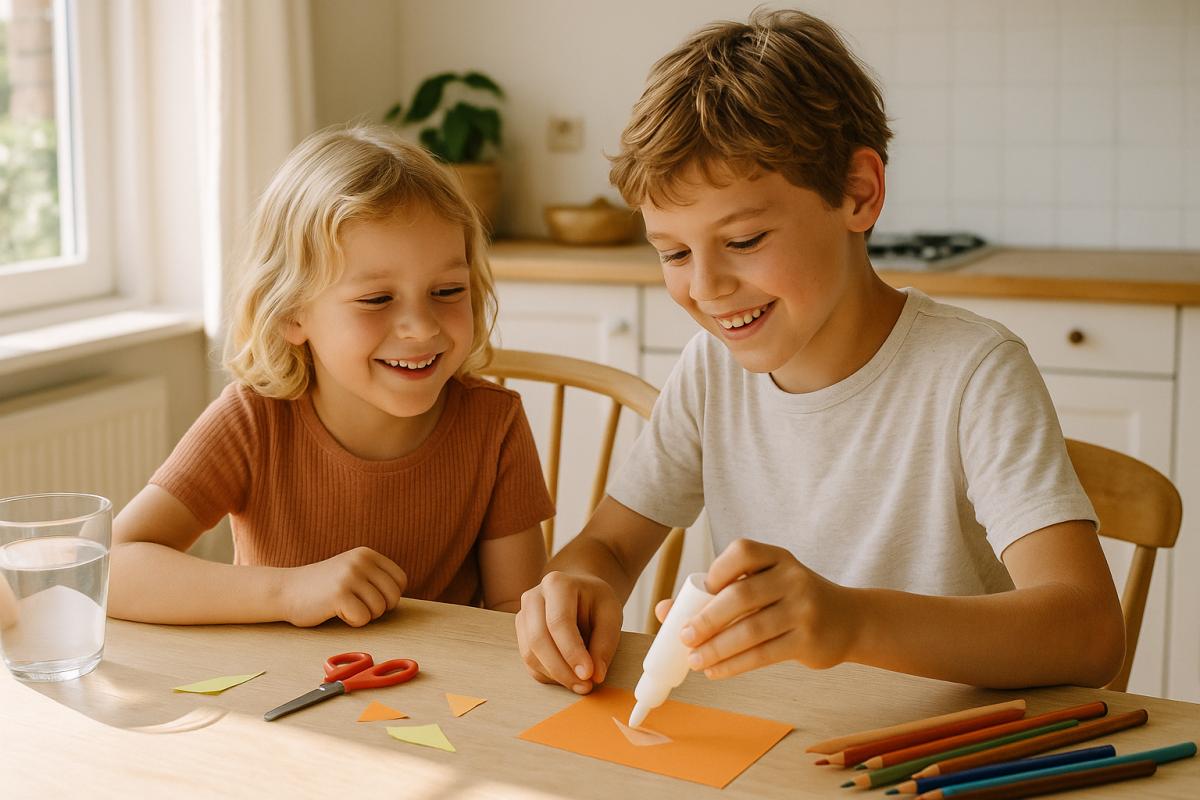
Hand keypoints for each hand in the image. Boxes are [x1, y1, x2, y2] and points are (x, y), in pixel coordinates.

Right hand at [281, 547, 407, 627]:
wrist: (286, 590)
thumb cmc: (322, 587)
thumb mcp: (352, 570)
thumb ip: (374, 577)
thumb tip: (399, 596)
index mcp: (366, 554)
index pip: (400, 580)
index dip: (390, 596)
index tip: (370, 598)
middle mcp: (360, 562)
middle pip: (393, 596)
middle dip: (379, 609)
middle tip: (357, 606)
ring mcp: (349, 576)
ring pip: (379, 609)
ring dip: (363, 615)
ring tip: (344, 607)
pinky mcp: (339, 594)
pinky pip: (363, 618)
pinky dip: (352, 622)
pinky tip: (336, 612)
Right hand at [515, 571, 622, 693]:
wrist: (579, 592)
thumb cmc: (595, 601)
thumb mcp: (611, 614)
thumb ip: (605, 643)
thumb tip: (595, 675)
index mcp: (557, 584)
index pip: (559, 622)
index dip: (572, 652)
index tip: (589, 674)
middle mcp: (533, 597)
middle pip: (538, 639)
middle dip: (561, 669)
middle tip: (585, 686)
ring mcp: (523, 615)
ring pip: (530, 653)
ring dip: (555, 675)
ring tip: (580, 683)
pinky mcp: (521, 633)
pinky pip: (529, 662)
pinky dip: (548, 675)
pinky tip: (568, 676)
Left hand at [678, 539, 856, 678]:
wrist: (848, 620)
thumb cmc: (790, 600)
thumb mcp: (763, 585)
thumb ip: (717, 593)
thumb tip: (663, 610)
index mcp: (777, 557)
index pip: (743, 552)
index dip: (717, 570)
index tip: (699, 592)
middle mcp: (793, 578)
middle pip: (741, 596)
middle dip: (707, 619)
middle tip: (684, 637)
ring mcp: (803, 609)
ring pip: (751, 630)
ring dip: (717, 648)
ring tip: (694, 660)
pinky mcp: (808, 641)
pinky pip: (763, 655)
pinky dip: (734, 665)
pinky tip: (715, 671)